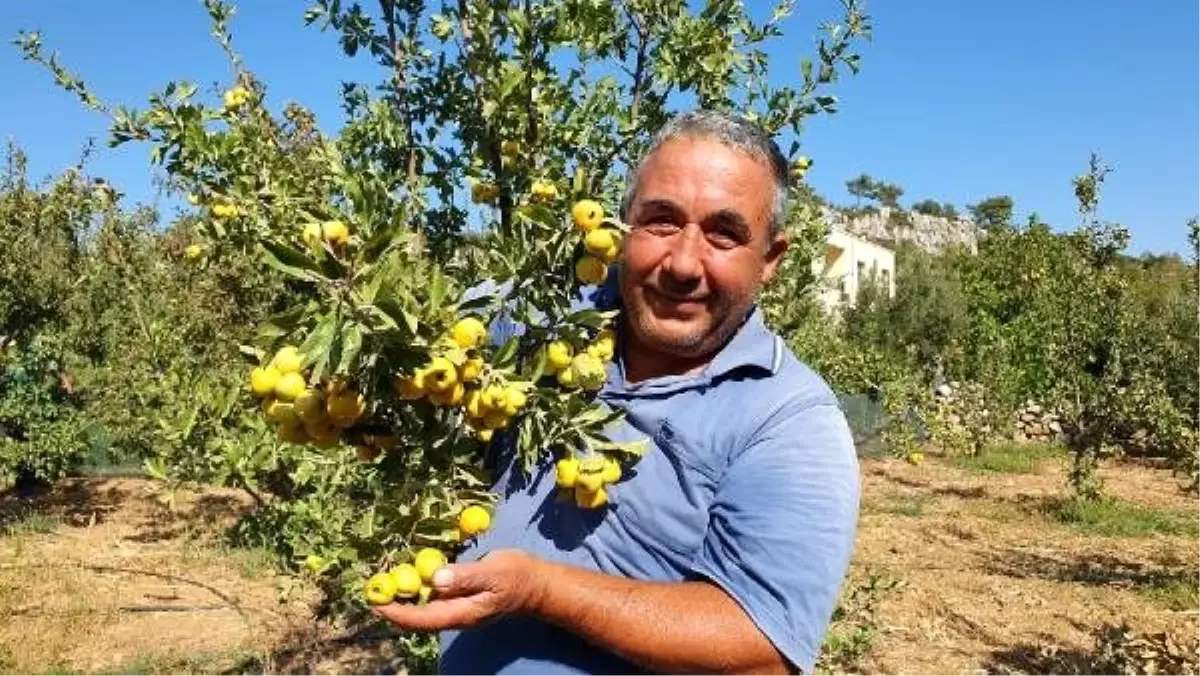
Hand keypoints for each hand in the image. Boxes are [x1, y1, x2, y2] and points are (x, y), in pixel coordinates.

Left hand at [372, 548, 545, 631]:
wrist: (536, 584)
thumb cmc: (517, 577)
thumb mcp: (493, 573)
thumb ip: (465, 577)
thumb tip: (436, 579)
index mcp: (462, 612)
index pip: (423, 618)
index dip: (398, 613)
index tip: (377, 604)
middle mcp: (456, 613)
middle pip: (419, 616)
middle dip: (395, 606)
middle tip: (373, 590)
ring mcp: (458, 606)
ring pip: (425, 606)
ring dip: (405, 597)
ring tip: (385, 582)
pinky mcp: (461, 596)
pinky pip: (434, 596)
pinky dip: (419, 588)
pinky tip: (411, 575)